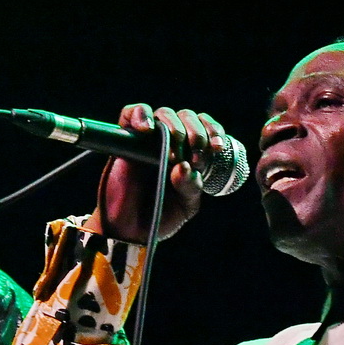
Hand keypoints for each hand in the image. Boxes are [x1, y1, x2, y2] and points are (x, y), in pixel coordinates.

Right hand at [86, 105, 225, 242]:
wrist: (131, 231)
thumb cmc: (161, 215)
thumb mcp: (186, 205)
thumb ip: (191, 187)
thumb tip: (184, 166)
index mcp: (190, 153)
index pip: (205, 128)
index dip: (214, 131)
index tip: (217, 147)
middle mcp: (171, 142)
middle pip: (187, 117)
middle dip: (196, 132)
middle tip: (196, 155)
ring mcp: (148, 140)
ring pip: (164, 114)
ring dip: (174, 127)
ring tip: (175, 154)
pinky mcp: (126, 140)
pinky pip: (130, 114)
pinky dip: (139, 114)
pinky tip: (147, 128)